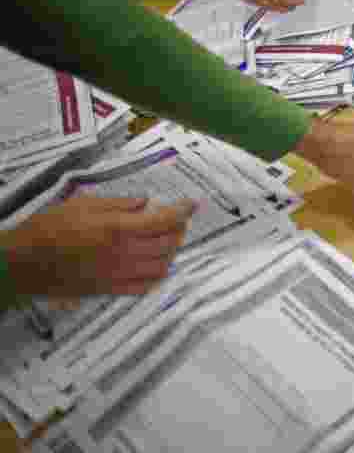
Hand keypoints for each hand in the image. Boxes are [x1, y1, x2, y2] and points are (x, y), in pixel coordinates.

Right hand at [4, 197, 194, 296]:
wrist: (22, 263)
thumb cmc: (48, 228)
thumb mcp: (83, 203)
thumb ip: (119, 203)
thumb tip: (145, 202)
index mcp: (118, 228)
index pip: (164, 220)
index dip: (183, 211)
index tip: (191, 204)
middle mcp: (123, 253)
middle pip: (169, 244)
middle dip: (179, 229)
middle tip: (178, 219)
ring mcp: (118, 275)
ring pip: (161, 266)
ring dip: (171, 252)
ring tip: (167, 240)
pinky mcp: (109, 290)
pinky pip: (145, 287)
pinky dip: (156, 275)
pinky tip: (154, 264)